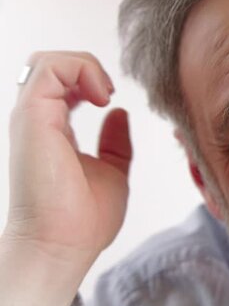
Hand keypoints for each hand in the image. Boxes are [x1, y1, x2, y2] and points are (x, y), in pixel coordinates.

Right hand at [0, 51, 132, 305]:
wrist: (64, 244)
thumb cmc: (84, 219)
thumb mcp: (113, 171)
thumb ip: (115, 142)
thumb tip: (119, 114)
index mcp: (53, 130)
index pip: (62, 83)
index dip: (90, 79)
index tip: (111, 100)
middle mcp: (38, 120)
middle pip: (51, 66)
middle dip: (87, 67)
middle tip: (108, 94)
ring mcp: (32, 117)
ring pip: (48, 61)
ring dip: (85, 66)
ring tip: (105, 94)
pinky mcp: (33, 116)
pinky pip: (50, 67)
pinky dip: (81, 69)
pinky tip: (101, 97)